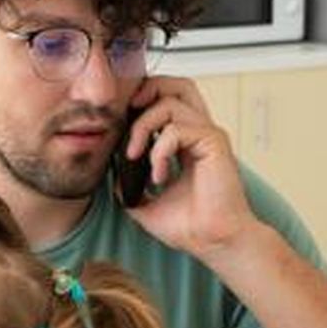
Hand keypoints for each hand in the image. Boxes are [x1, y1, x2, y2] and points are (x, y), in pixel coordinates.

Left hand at [121, 76, 264, 264]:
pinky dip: (159, 150)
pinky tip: (159, 176)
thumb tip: (111, 176)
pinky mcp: (214, 143)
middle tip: (127, 115)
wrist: (213, 242)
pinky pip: (177, 129)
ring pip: (170, 102)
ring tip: (135, 155)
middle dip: (148, 90)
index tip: (119, 125)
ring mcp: (208, 136)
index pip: (167, 102)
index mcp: (188, 143)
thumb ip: (130, 187)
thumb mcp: (145, 204)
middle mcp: (200, 134)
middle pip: (178, 85)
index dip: (142, 103)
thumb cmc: (191, 226)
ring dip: (143, 127)